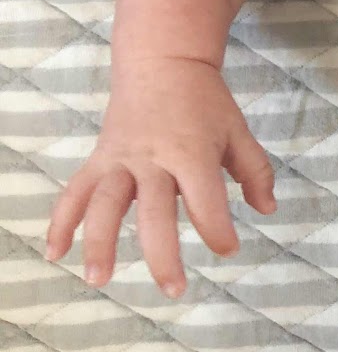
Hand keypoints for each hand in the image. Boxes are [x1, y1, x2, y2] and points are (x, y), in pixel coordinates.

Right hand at [45, 57, 276, 297]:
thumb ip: (255, 171)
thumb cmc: (205, 101)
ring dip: (99, 242)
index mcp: (192, 152)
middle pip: (154, 211)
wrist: (162, 61)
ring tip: (99, 279)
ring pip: (105, 203)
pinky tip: (55, 252)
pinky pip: (76, 190)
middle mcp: (154, 158)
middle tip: (173, 290)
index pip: (205, 202)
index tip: (229, 248)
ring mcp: (122, 158)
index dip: (219, 232)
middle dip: (162, 254)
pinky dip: (61, 221)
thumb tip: (268, 209)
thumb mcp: (238, 130)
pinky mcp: (100, 157)